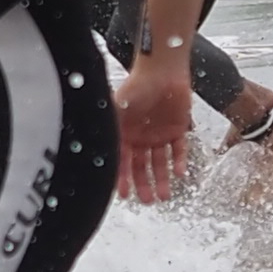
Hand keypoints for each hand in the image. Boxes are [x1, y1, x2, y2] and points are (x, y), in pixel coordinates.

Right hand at [116, 49, 197, 203]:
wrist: (162, 71)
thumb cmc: (136, 86)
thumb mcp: (116, 109)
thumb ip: (107, 127)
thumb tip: (92, 145)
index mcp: (124, 133)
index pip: (122, 161)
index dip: (123, 178)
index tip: (124, 194)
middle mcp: (141, 137)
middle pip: (142, 167)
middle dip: (144, 184)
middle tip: (147, 201)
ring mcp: (159, 134)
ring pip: (160, 163)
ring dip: (162, 179)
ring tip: (164, 196)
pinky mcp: (178, 129)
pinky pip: (179, 150)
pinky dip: (179, 162)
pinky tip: (180, 174)